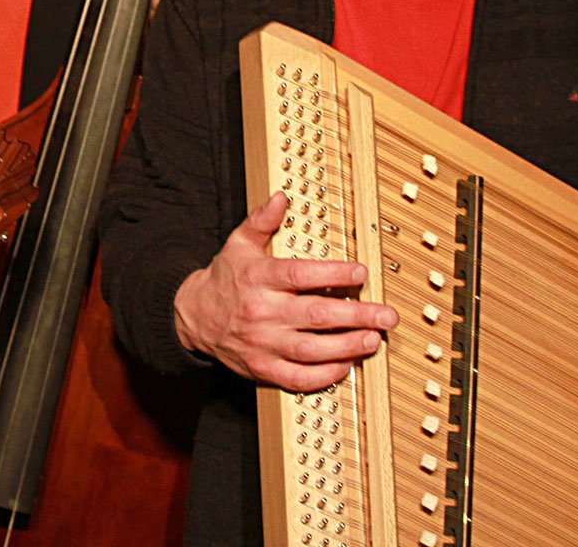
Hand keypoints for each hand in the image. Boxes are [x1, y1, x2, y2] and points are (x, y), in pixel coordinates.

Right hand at [173, 191, 396, 392]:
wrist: (193, 317)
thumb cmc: (224, 279)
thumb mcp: (238, 244)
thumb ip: (261, 221)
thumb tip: (281, 199)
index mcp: (259, 279)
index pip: (301, 276)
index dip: (334, 274)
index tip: (361, 272)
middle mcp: (262, 312)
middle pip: (316, 316)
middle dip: (357, 316)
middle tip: (385, 315)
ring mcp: (263, 344)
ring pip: (311, 350)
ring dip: (347, 347)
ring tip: (373, 340)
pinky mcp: (263, 368)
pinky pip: (298, 378)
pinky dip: (324, 375)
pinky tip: (346, 365)